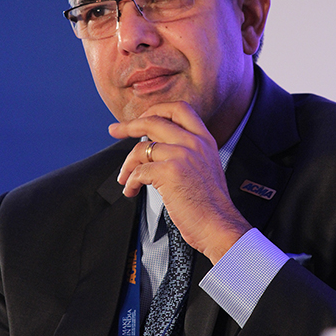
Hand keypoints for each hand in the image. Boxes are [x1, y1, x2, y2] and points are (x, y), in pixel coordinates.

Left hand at [108, 101, 251, 263]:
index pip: (179, 109)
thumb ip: (188, 152)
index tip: (142, 118)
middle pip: (154, 121)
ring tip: (125, 178)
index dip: (156, 110)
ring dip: (127, 164)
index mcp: (204, 139)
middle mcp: (194, 143)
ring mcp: (182, 155)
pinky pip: (139, 171)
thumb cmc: (211, 205)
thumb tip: (157, 148)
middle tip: (115, 130)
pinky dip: (130, 182)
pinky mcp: (170, 172)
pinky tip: (131, 190)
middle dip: (129, 125)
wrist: (220, 226)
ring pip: (141, 148)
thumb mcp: (206, 167)